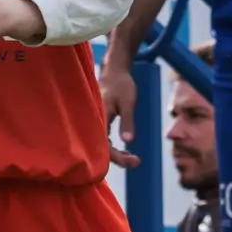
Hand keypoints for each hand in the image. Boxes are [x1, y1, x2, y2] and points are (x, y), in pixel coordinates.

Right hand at [102, 50, 141, 167]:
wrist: (114, 71)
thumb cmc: (121, 84)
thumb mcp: (128, 102)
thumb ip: (127, 122)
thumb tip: (128, 141)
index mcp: (99, 119)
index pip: (105, 147)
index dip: (118, 157)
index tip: (134, 161)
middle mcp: (94, 122)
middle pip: (102, 149)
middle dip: (119, 159)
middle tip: (136, 161)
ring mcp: (96, 122)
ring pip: (102, 145)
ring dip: (117, 154)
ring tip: (132, 157)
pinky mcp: (99, 121)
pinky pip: (103, 138)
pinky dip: (113, 146)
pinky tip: (123, 147)